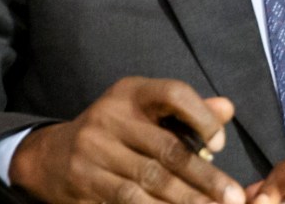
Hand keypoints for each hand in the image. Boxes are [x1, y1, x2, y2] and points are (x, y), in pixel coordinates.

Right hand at [12, 78, 244, 203]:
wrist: (51, 155)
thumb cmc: (114, 131)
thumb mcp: (144, 110)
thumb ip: (185, 111)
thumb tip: (227, 110)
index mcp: (131, 93)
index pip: (174, 94)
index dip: (202, 118)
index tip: (219, 145)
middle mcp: (110, 117)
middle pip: (167, 149)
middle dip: (205, 177)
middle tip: (233, 197)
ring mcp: (94, 151)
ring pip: (149, 181)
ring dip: (186, 200)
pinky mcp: (84, 182)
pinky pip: (127, 200)